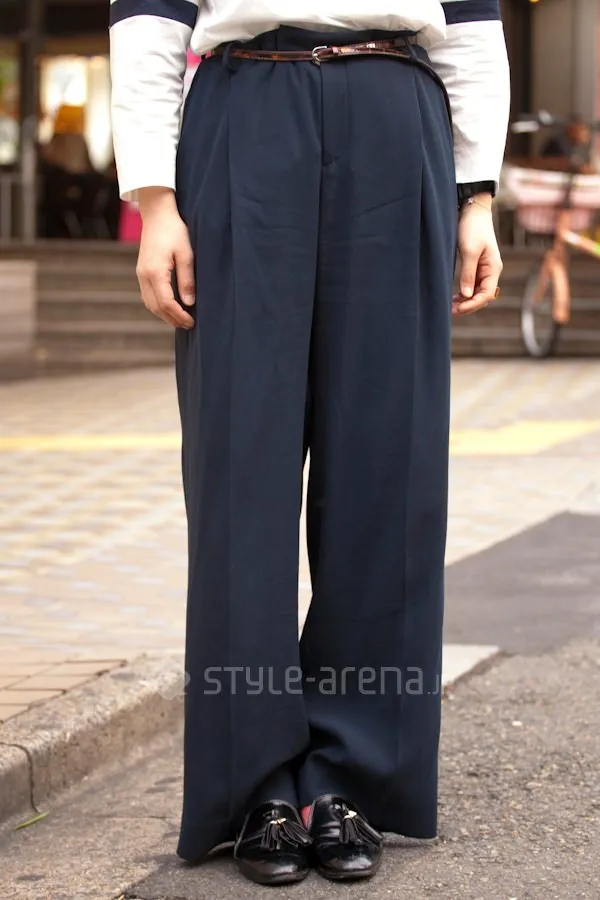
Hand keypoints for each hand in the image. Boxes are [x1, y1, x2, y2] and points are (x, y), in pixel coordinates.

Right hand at [136, 187, 194, 328]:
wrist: (157, 213)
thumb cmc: (174, 230)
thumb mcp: (186, 254)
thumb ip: (187, 280)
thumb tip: (189, 303)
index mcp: (155, 272)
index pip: (166, 303)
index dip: (179, 315)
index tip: (191, 322)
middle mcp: (144, 276)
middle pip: (156, 307)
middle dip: (172, 319)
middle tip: (188, 325)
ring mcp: (140, 274)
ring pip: (150, 303)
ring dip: (164, 315)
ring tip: (180, 320)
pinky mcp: (142, 271)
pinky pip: (147, 295)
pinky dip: (158, 305)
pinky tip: (170, 307)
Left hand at [453, 195, 502, 315]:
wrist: (473, 210)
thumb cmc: (472, 228)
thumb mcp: (469, 251)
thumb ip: (468, 274)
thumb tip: (466, 295)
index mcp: (493, 268)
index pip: (486, 294)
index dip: (472, 304)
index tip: (457, 309)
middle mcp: (491, 271)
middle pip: (482, 296)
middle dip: (468, 305)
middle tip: (451, 311)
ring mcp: (484, 270)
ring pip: (477, 292)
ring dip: (465, 301)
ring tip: (450, 306)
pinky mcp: (476, 266)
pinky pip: (472, 285)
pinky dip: (464, 293)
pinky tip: (454, 297)